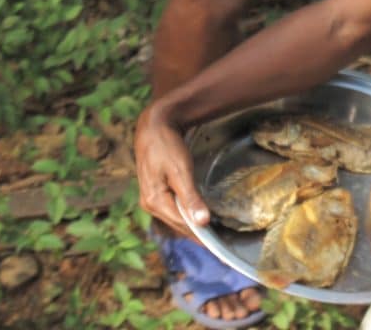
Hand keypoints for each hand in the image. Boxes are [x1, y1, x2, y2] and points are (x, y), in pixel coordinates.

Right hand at [135, 104, 208, 235]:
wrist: (154, 126)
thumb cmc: (167, 145)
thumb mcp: (181, 171)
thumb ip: (190, 198)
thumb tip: (202, 222)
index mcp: (155, 201)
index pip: (182, 225)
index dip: (201, 236)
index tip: (218, 245)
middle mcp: (150, 204)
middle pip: (178, 224)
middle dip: (197, 233)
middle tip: (220, 242)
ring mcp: (150, 198)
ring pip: (175, 217)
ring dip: (191, 225)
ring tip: (211, 234)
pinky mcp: (154, 191)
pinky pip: (172, 209)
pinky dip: (185, 214)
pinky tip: (196, 217)